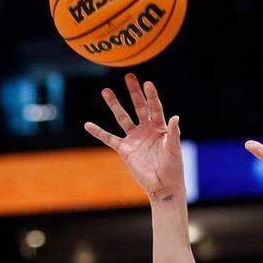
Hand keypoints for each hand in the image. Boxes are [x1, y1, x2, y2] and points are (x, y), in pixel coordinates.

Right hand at [85, 74, 183, 199]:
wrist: (163, 185)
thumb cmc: (173, 167)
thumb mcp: (175, 149)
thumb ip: (174, 134)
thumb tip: (175, 117)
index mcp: (160, 127)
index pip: (155, 108)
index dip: (151, 96)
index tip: (148, 84)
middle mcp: (146, 129)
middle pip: (138, 107)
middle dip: (134, 92)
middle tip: (129, 76)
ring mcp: (134, 138)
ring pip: (122, 118)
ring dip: (114, 105)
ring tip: (106, 91)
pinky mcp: (124, 149)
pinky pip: (109, 139)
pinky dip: (98, 132)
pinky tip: (88, 125)